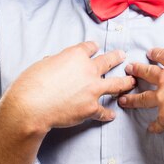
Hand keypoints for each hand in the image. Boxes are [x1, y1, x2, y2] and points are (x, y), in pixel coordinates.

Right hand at [4, 41, 134, 134]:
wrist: (32, 106)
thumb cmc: (31, 83)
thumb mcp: (43, 64)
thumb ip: (55, 62)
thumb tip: (55, 63)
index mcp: (75, 56)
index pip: (89, 48)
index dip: (93, 48)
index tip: (95, 48)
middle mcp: (88, 70)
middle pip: (108, 61)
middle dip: (116, 58)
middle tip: (122, 56)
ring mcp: (93, 89)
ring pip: (116, 84)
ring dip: (125, 82)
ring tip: (131, 81)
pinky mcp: (91, 108)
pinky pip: (104, 111)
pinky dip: (108, 114)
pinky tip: (111, 115)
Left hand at [118, 47, 163, 138]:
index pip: (162, 55)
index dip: (155, 54)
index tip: (149, 54)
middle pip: (145, 73)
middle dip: (135, 70)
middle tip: (128, 69)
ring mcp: (163, 98)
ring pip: (142, 98)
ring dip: (131, 99)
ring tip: (122, 99)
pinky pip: (157, 122)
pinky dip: (154, 126)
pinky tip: (151, 128)